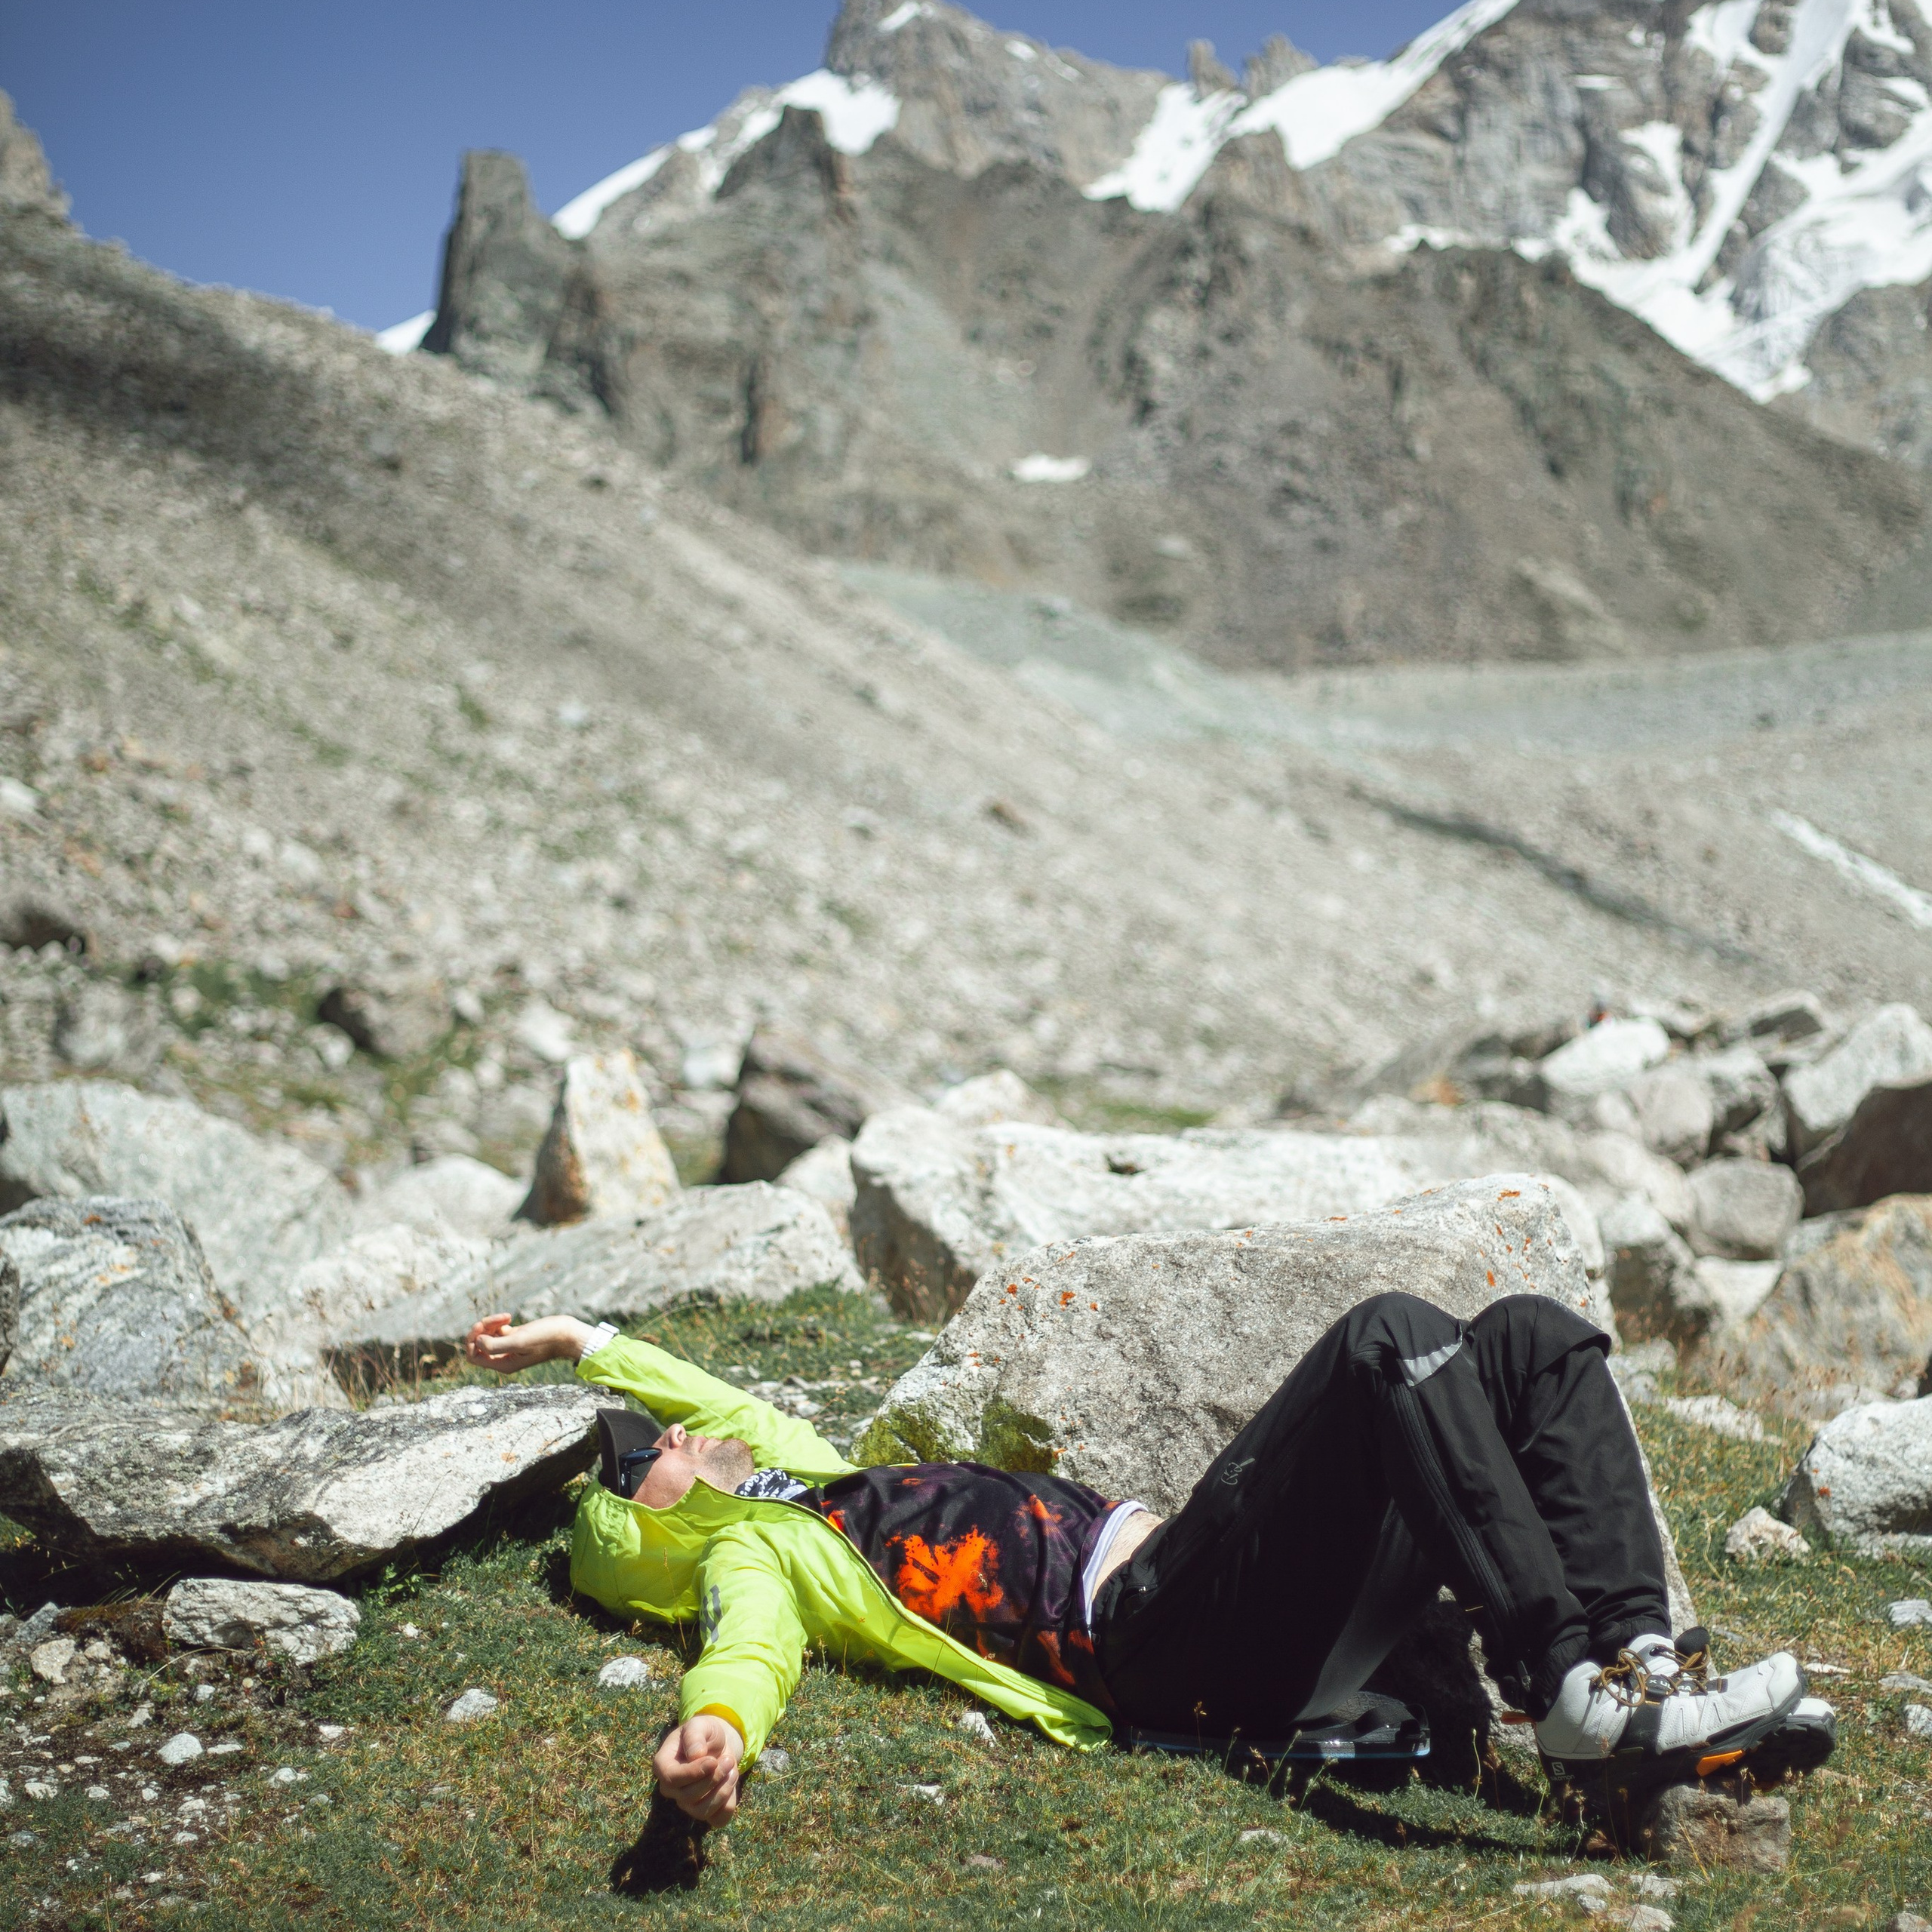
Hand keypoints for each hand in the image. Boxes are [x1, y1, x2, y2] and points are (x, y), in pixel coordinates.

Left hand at [462, 1313, 594, 1372]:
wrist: (567, 1334)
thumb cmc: (546, 1338)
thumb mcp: (520, 1341)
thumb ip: (495, 1345)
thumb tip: (477, 1341)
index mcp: (503, 1364)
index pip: (474, 1357)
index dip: (473, 1341)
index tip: (483, 1329)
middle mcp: (504, 1357)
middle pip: (478, 1345)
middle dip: (481, 1329)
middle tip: (496, 1320)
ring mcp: (509, 1347)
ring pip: (487, 1335)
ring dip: (491, 1323)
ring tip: (506, 1316)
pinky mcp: (515, 1336)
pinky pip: (496, 1330)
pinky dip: (498, 1321)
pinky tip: (509, 1317)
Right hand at [652, 1715, 743, 1826]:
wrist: (717, 1745)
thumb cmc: (703, 1734)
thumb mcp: (699, 1725)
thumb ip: (695, 1736)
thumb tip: (695, 1755)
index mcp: (663, 1765)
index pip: (672, 1778)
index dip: (693, 1773)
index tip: (713, 1760)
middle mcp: (671, 1789)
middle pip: (688, 1797)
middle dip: (713, 1778)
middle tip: (728, 1760)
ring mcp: (687, 1803)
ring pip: (701, 1811)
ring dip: (722, 1791)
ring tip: (732, 1769)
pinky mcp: (705, 1811)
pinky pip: (717, 1819)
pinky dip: (729, 1803)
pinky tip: (731, 1782)